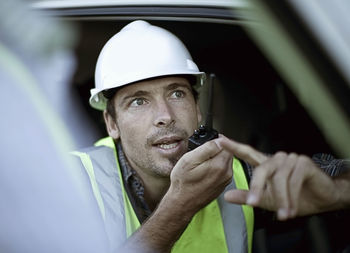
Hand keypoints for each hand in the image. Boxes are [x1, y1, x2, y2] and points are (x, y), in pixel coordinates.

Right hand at [167, 136, 232, 216]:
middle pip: (227, 152)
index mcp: (219, 165)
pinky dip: (215, 167)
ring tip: (201, 164)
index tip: (207, 144)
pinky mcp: (223, 184)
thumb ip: (207, 148)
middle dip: (217, 149)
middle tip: (201, 154)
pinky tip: (203, 171)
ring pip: (225, 160)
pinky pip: (222, 169)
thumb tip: (219, 140)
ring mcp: (226, 180)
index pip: (227, 144)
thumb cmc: (183, 183)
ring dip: (216, 158)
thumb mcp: (189, 160)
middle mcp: (226, 173)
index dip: (216, 140)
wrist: (182, 203)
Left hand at [218, 136, 345, 219]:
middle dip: (257, 188)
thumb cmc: (294, 197)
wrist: (321, 200)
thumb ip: (248, 196)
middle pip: (261, 170)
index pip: (247, 153)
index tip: (220, 140)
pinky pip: (293, 180)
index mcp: (266, 165)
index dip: (233, 146)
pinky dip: (291, 197)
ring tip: (283, 214)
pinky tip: (291, 209)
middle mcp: (277, 159)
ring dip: (281, 199)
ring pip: (279, 179)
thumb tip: (227, 196)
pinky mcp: (303, 163)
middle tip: (253, 203)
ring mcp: (290, 159)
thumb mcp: (267, 200)